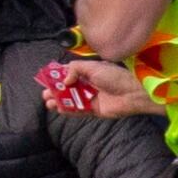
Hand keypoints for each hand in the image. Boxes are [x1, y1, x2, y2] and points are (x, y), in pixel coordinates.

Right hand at [41, 59, 162, 118]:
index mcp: (88, 73)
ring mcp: (90, 98)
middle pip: (67, 88)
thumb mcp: (94, 66)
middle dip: (55, 90)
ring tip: (49, 101)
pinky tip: (58, 108)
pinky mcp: (93, 110)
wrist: (132, 92)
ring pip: (70, 100)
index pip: (68, 74)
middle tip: (45, 92)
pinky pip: (77, 111)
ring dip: (58, 100)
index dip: (58, 76)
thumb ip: (75, 69)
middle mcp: (87, 85)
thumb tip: (65, 80)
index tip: (47, 79)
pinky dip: (67, 110)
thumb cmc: (115, 76)